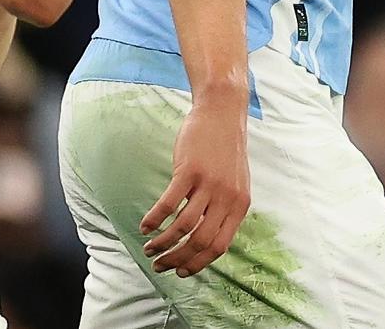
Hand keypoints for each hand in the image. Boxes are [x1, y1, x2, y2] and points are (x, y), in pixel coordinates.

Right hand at [141, 99, 250, 277]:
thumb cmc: (225, 149)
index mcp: (239, 205)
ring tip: (148, 247)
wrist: (223, 112)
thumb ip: (225, 209)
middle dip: (176, 259)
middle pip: (200, 242)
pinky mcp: (190, 170)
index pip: (219, 247)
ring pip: (183, 227)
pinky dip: (154, 219)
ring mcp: (209, 184)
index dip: (198, 264)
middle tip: (159, 265)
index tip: (180, 272)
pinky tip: (145, 225)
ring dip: (163, 243)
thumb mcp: (235, 183)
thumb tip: (205, 240)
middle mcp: (227, 198)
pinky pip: (169, 203)